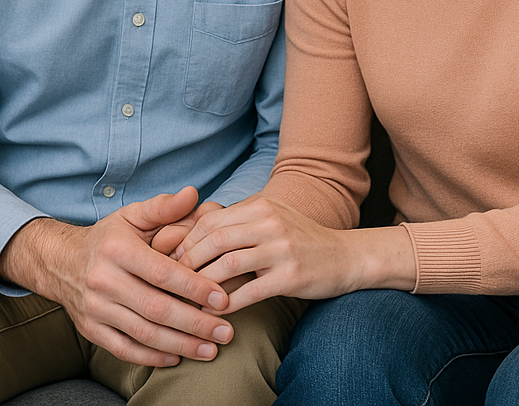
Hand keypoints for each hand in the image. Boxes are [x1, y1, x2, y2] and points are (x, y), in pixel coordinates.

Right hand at [0, 187, 234, 366]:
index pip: (162, 273)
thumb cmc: (108, 237)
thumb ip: (164, 207)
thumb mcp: (132, 215)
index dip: (194, 287)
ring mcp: (95, 309)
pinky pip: (124, 349)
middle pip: (156, 308)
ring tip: (210, 349)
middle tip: (225, 331)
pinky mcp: (90, 330)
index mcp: (118, 250)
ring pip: (143, 333)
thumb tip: (193, 193)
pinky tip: (177, 356)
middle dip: (194, 323)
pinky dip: (152, 357)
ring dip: (180, 344)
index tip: (222, 299)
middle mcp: (104, 281)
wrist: (60, 261)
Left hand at [175, 196, 415, 312]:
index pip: (212, 220)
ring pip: (228, 264)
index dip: (187, 240)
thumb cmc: (302, 240)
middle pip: (215, 239)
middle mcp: (270, 222)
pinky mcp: (291, 275)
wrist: (346, 257)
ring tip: (188, 300)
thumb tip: (196, 231)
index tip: (172, 260)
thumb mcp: (272, 220)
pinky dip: (227, 304)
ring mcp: (281, 248)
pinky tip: (215, 313)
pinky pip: (250, 291)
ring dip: (203, 285)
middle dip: (188, 262)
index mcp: (262, 206)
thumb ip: (241, 222)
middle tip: (172, 282)